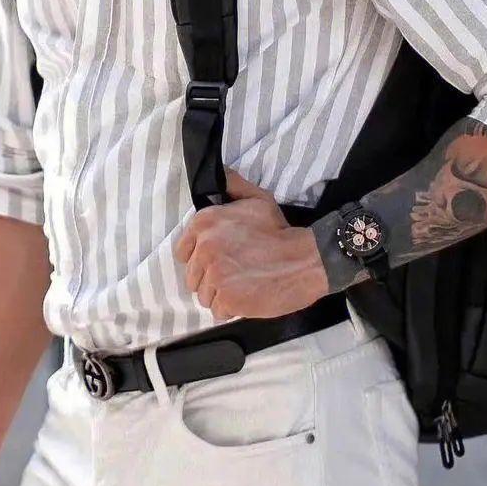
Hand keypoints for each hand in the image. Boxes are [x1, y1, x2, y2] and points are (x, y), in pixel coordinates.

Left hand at [173, 169, 328, 320]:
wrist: (304, 259)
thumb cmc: (279, 230)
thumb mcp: (256, 198)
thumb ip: (233, 186)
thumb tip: (220, 173)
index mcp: (205, 223)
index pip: (182, 252)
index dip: (199, 259)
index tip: (217, 260)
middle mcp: (205, 248)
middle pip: (193, 277)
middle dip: (211, 279)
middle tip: (235, 274)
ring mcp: (215, 275)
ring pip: (204, 296)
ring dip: (221, 295)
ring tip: (242, 286)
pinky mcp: (228, 299)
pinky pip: (218, 311)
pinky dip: (231, 309)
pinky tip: (247, 297)